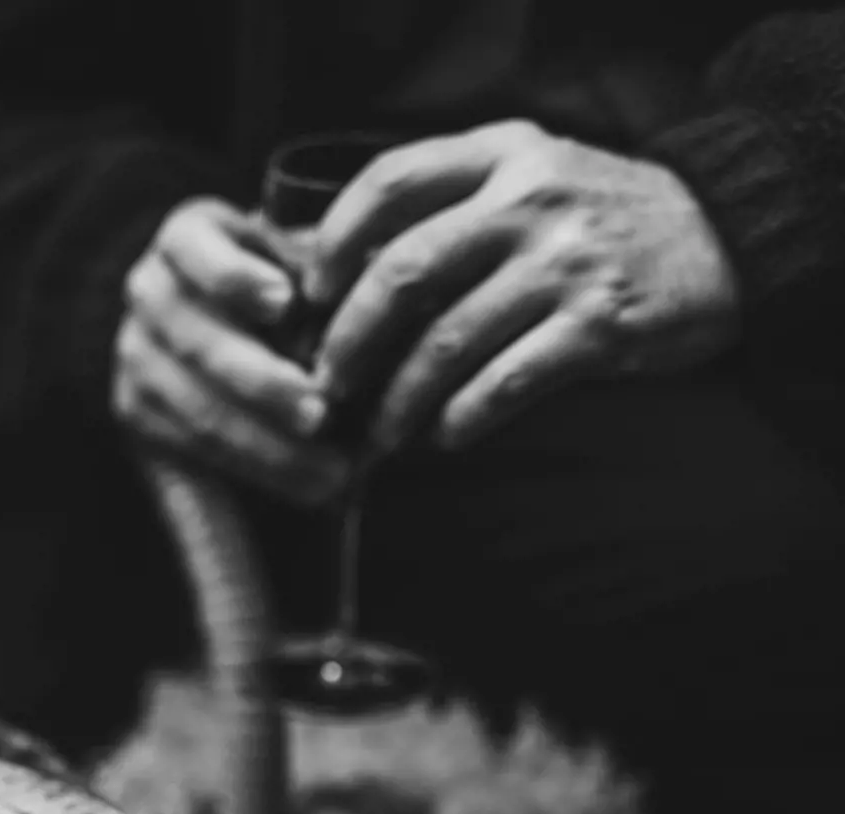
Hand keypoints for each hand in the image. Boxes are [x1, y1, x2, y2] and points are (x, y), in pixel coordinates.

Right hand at [114, 196, 354, 504]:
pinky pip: (180, 466)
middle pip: (197, 343)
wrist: (224, 319)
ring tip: (330, 475)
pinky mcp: (136, 419)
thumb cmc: (292, 280)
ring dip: (263, 450)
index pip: (192, 248)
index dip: (236, 277)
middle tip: (320, 414)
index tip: (285, 302)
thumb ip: (320, 267)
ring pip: (194, 414)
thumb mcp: (301, 254)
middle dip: (261, 383)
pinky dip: (228, 498)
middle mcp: (148, 295)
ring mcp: (136, 359)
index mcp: (185, 238)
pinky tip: (279, 519)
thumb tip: (371, 280)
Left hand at [306, 120, 741, 453]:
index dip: (334, 242)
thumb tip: (338, 271)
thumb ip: (450, 203)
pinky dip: (462, 418)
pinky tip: (443, 437)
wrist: (726, 237)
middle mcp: (530, 199)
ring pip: (447, 341)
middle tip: (328, 386)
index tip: (311, 295)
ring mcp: (566, 262)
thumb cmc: (596, 220)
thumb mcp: (529, 176)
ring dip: (399, 399)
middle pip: (402, 272)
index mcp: (501, 154)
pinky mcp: (601, 324)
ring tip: (381, 432)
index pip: (389, 181)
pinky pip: (506, 383)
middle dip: (349, 340)